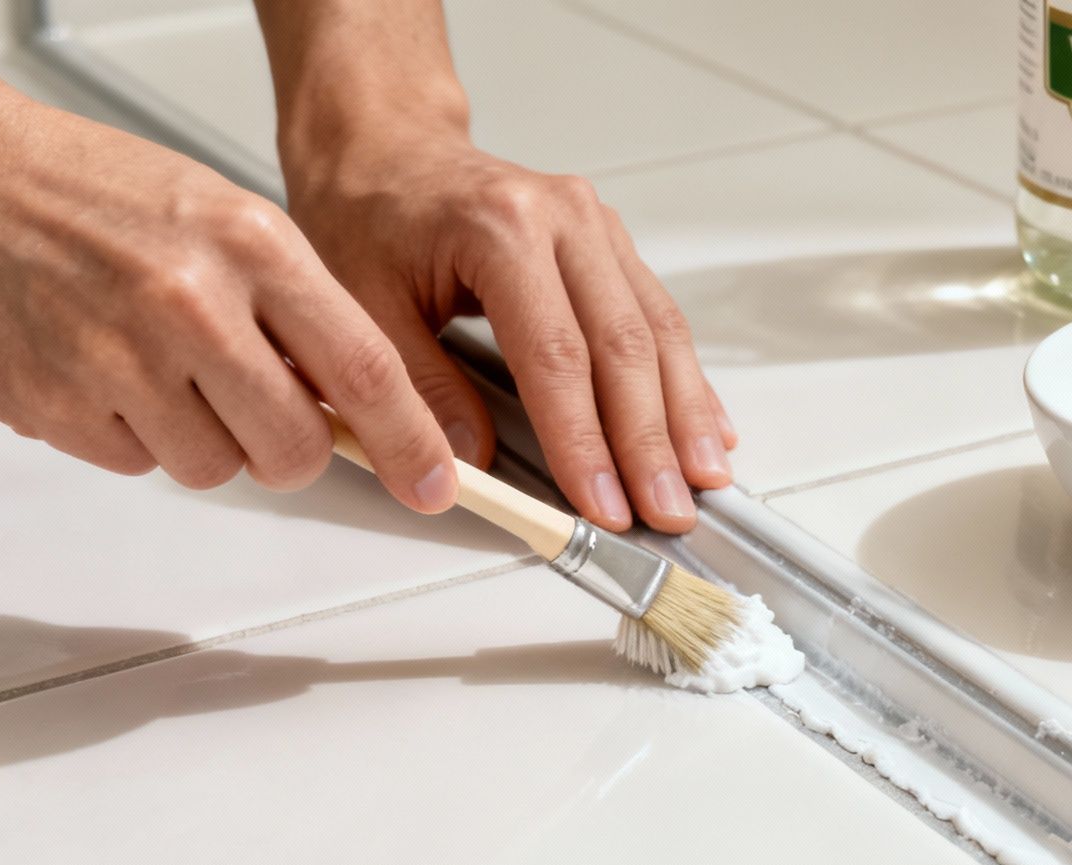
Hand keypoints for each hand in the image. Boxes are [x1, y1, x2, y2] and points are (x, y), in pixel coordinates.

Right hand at [0, 92, 458, 513]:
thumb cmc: (96, 192)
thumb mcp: (229, 220)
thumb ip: (300, 308)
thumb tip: (362, 401)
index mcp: (250, 246)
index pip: (364, 370)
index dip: (411, 442)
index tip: (435, 483)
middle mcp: (189, 304)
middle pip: (296, 449)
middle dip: (295, 449)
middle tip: (264, 406)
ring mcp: (118, 361)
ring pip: (216, 469)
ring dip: (207, 439)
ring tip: (165, 366)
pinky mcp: (56, 408)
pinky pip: (139, 466)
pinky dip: (136, 435)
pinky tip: (111, 370)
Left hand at [283, 127, 736, 534]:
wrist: (386, 146)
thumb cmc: (368, 214)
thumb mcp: (363, 305)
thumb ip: (416, 389)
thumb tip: (467, 467)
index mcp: (500, 228)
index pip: (556, 355)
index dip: (584, 440)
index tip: (602, 505)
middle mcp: (563, 219)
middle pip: (625, 346)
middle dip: (650, 441)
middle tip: (666, 510)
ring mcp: (596, 227)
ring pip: (658, 331)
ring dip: (686, 414)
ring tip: (704, 480)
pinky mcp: (610, 243)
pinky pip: (659, 316)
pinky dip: (686, 378)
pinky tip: (708, 427)